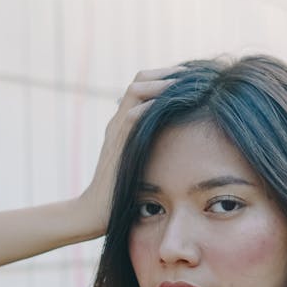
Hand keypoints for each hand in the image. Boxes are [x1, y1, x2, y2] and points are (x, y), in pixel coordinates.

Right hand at [79, 63, 187, 232]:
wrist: (93, 212)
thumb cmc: (122, 195)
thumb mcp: (143, 165)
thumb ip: (156, 149)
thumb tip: (186, 143)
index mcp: (124, 124)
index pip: (142, 86)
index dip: (166, 78)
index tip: (191, 79)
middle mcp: (118, 122)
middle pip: (139, 80)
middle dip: (167, 73)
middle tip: (194, 74)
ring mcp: (115, 131)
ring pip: (135, 90)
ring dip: (162, 83)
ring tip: (187, 82)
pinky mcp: (116, 145)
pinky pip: (133, 116)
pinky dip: (153, 105)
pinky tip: (174, 103)